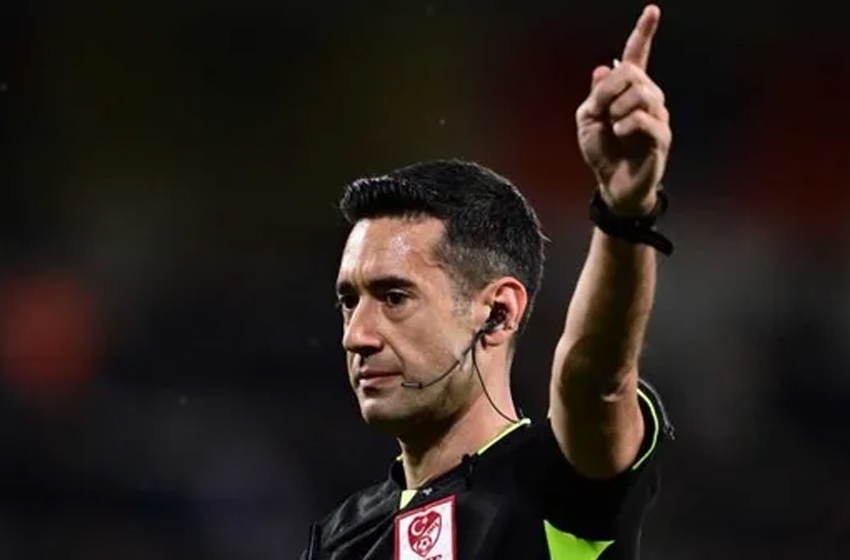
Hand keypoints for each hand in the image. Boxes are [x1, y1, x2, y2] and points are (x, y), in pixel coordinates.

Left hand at [576, 4, 670, 215]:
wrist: (612, 185)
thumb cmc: (603, 152)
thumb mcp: (588, 120)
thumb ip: (596, 94)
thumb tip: (604, 68)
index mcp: (630, 91)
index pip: (638, 56)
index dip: (644, 33)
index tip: (652, 10)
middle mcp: (649, 98)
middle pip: (633, 73)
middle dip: (608, 90)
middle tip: (599, 111)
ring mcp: (658, 116)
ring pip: (639, 93)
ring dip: (616, 108)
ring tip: (612, 126)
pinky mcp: (661, 137)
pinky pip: (643, 118)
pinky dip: (625, 124)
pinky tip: (619, 134)